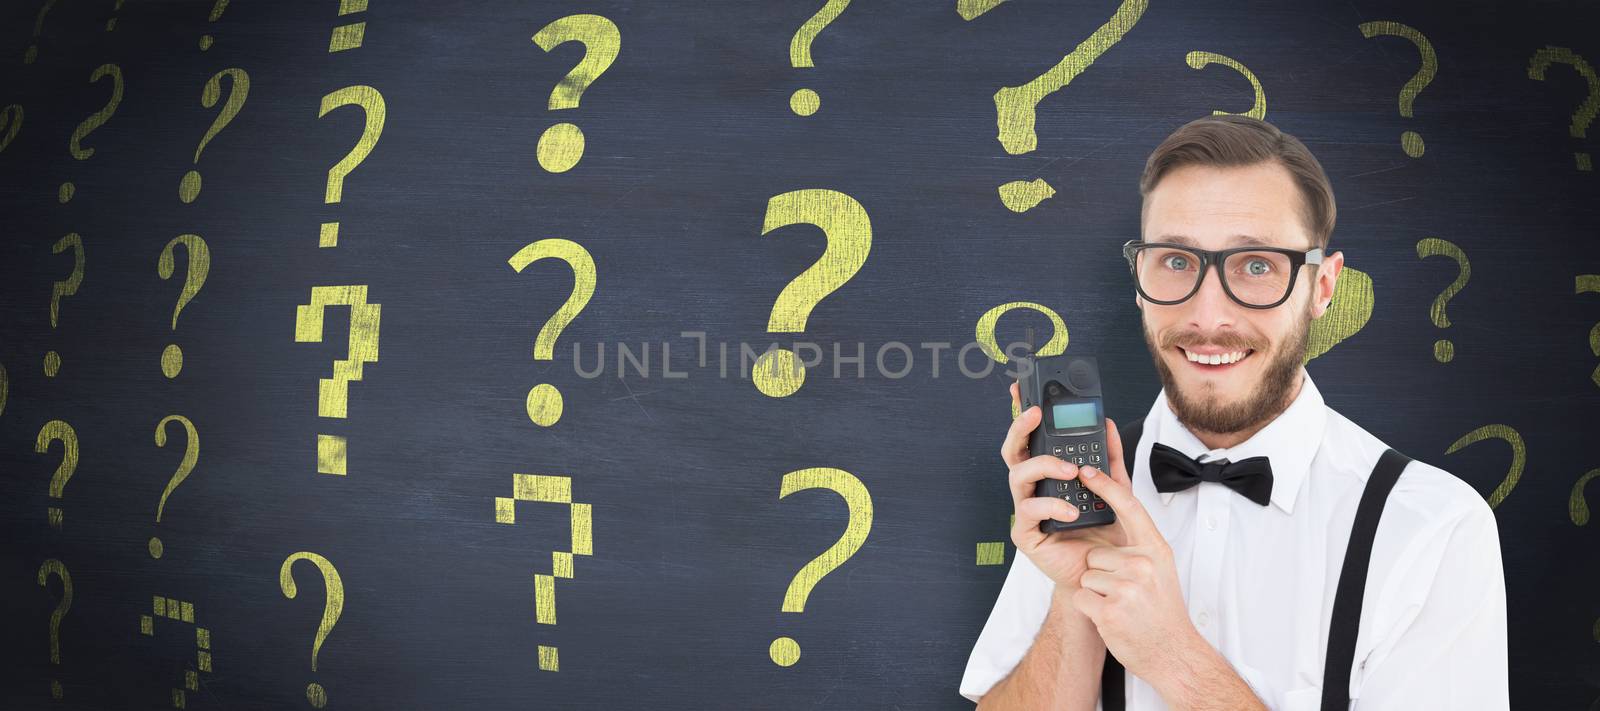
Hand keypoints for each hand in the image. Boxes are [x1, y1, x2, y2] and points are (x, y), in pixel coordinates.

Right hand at [1002, 382, 1135, 592]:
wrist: (1105, 576)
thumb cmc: (1103, 534)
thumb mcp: (1116, 491)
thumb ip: (1110, 460)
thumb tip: (1108, 424)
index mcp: (1048, 474)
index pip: (1032, 439)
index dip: (1022, 413)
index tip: (1020, 387)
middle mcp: (1032, 488)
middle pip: (1014, 450)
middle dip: (1020, 427)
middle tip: (1036, 413)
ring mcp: (1025, 508)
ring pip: (1017, 475)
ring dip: (1044, 465)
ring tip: (1071, 470)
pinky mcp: (1025, 533)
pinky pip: (1028, 510)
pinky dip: (1052, 504)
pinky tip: (1071, 509)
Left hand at [1069, 437, 1199, 676]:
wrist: (1172, 652)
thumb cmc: (1162, 610)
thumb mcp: (1160, 568)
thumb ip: (1140, 545)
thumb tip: (1118, 517)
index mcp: (1155, 550)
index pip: (1129, 507)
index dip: (1106, 485)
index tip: (1087, 470)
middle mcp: (1143, 564)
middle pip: (1096, 553)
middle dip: (1102, 573)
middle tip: (1125, 593)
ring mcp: (1126, 587)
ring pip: (1087, 576)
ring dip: (1096, 593)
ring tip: (1121, 606)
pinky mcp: (1109, 609)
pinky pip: (1081, 597)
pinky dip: (1090, 609)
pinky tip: (1111, 619)